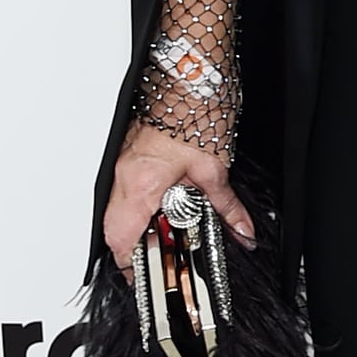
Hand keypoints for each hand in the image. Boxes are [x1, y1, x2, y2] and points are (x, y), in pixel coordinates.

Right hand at [103, 121, 256, 274]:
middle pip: (115, 230)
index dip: (132, 265)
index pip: (122, 239)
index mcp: (142, 183)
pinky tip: (163, 210)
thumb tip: (242, 231)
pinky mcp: (128, 156)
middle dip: (136, 249)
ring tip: (166, 236)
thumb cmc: (194, 111)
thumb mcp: (214, 169)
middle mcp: (125, 176)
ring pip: (117, 211)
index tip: (147, 278)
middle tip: (161, 258)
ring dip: (138, 228)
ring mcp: (122, 165)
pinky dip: (139, 207)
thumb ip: (226, 206)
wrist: (186, 77)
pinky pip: (124, 192)